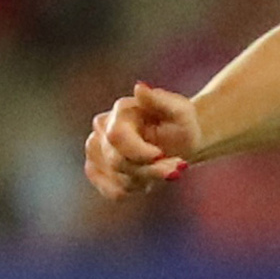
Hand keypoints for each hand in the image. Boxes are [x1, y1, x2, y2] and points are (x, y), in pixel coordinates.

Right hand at [84, 82, 199, 198]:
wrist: (182, 140)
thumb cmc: (181, 122)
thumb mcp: (180, 109)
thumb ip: (161, 100)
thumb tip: (140, 88)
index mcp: (120, 113)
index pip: (116, 138)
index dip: (139, 152)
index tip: (162, 156)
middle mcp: (102, 130)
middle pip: (118, 162)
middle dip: (151, 169)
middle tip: (178, 167)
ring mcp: (97, 151)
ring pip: (117, 178)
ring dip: (148, 179)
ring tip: (170, 170)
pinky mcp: (100, 171)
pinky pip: (111, 190)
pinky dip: (133, 190)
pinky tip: (148, 183)